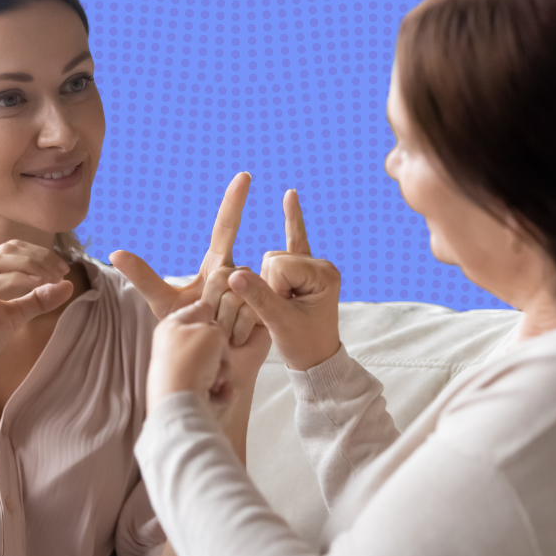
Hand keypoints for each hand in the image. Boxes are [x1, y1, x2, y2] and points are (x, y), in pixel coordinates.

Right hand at [0, 240, 72, 402]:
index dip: (40, 253)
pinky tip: (38, 285)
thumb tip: (68, 284)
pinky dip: (17, 280)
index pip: (10, 248)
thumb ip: (38, 300)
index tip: (62, 268)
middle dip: (39, 256)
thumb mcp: (14, 317)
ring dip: (31, 265)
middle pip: (6, 249)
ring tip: (53, 276)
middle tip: (62, 271)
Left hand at [109, 172, 261, 345]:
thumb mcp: (163, 303)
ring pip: (240, 292)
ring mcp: (257, 290)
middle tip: (206, 320)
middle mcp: (240, 272)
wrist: (209, 362)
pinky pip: (253, 309)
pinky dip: (239, 327)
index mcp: (217, 264)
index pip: (226, 227)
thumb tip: (115, 252)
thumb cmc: (188, 331)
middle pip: (228, 272)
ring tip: (219, 333)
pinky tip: (234, 339)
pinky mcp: (269, 310)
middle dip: (213, 301)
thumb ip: (142, 277)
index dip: (234, 201)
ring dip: (223, 318)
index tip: (244, 175)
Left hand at [146, 301, 230, 414]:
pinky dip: (220, 390)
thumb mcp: (212, 332)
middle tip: (220, 357)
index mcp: (172, 324)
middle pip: (209, 340)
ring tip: (217, 380)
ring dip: (223, 372)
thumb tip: (218, 340)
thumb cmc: (192, 362)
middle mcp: (173, 345)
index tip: (223, 327)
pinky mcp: (185, 390)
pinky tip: (222, 393)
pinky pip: (211, 383)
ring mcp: (179, 368)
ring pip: (213, 363)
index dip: (216, 317)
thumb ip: (219, 327)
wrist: (179, 402)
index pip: (200, 310)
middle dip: (222, 352)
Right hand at [226, 189, 341, 371]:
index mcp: (322, 274)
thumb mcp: (279, 324)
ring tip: (283, 307)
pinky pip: (294, 239)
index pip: (277, 264)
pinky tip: (290, 195)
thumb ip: (257, 298)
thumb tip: (233, 277)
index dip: (270, 288)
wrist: (316, 360)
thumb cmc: (302, 345)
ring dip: (267, 284)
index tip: (284, 311)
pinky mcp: (304, 269)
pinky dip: (292, 218)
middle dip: (268, 286)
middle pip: (272, 259)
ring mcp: (313, 266)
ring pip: (270, 259)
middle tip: (284, 310)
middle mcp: (320, 265)